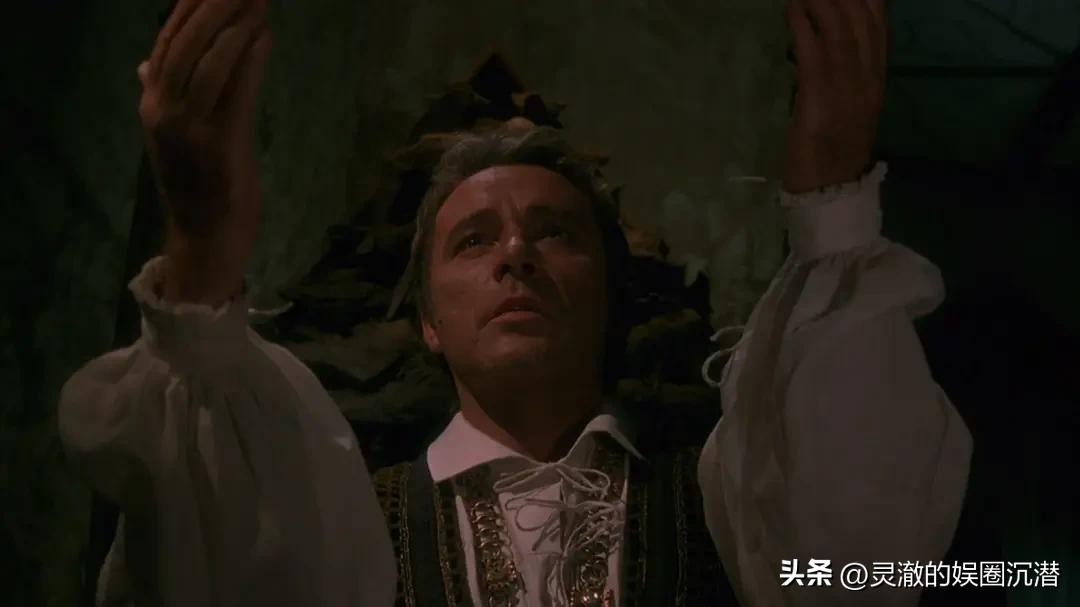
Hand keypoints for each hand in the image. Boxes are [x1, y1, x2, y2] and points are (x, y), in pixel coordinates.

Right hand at [137, 0, 271, 302]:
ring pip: (208, 63)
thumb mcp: (174, 138)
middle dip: (213, 8)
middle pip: (186, 45)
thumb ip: (163, 98)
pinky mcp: (220, 145)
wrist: (206, 238)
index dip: (188, 9)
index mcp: (152, 105)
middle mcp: (164, 112)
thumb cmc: (199, 185)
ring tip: (257, 3)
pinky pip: (236, 92)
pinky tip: (264, 37)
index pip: (166, 44)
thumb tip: (147, 64)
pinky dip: (249, 60)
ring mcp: (190, 129)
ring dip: (234, 28)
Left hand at [782, 0, 886, 193]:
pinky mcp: (821, 102)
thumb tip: (829, 34)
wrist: (830, 190)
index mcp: (875, 79)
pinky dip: (803, 27)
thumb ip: (844, 71)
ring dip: (821, 0)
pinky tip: (792, 8)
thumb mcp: (847, 104)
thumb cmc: (831, 149)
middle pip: (861, 18)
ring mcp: (848, 90)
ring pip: (840, 29)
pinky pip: (815, 55)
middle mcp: (868, 78)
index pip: (879, 23)